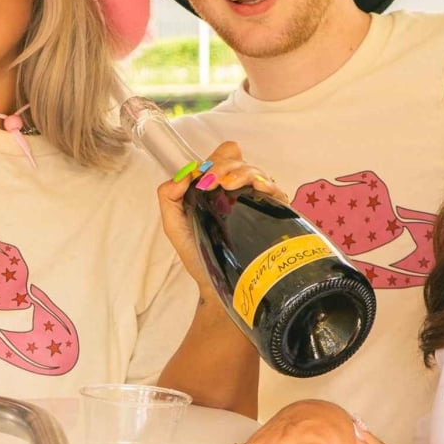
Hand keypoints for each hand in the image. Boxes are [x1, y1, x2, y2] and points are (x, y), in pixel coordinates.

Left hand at [157, 140, 291, 289]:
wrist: (218, 285)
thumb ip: (168, 197)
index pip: (221, 159)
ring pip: (254, 172)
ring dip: (242, 172)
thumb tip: (182, 175)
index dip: (213, 161)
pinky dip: (267, 184)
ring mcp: (255, 201)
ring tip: (228, 185)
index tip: (204, 176)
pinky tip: (258, 188)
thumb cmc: (197, 255)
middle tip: (213, 181)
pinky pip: (275, 190)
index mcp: (215, 188)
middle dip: (224, 166)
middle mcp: (237, 191)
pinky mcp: (273, 213)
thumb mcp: (174, 225)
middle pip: (237, 162)